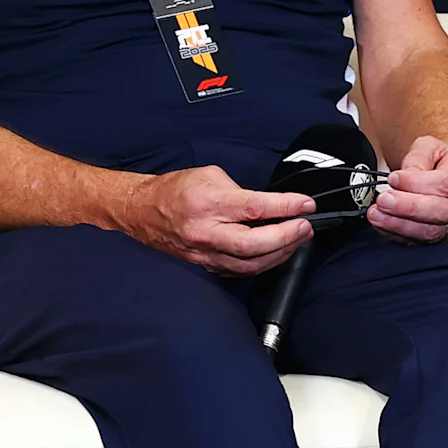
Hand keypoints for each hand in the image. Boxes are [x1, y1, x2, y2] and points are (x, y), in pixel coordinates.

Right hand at [115, 166, 317, 275]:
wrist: (141, 212)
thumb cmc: (175, 191)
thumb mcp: (209, 176)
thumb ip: (240, 190)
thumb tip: (268, 204)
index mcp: (207, 204)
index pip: (254, 208)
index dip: (285, 207)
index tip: (306, 205)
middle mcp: (205, 233)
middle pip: (254, 245)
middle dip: (286, 237)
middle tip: (305, 226)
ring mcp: (204, 255)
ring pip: (250, 265)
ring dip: (280, 253)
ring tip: (297, 239)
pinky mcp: (205, 267)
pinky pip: (240, 271)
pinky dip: (263, 263)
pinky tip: (276, 253)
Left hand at [371, 134, 447, 242]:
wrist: (447, 175)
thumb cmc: (439, 163)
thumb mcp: (429, 148)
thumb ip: (417, 159)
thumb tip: (404, 177)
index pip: (446, 183)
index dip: (417, 183)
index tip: (394, 179)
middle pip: (441, 211)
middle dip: (407, 207)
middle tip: (383, 200)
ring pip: (431, 231)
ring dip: (400, 225)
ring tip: (377, 214)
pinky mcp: (442, 238)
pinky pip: (420, 242)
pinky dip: (398, 235)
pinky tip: (383, 224)